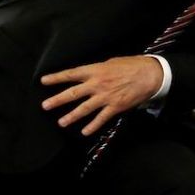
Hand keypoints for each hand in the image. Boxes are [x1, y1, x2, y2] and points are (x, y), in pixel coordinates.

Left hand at [40, 56, 163, 135]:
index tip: (43, 81)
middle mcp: (98, 84)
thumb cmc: (133, 65)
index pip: (71, 74)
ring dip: (71, 116)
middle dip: (57, 100)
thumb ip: (98, 69)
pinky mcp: (116, 106)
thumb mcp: (112, 62)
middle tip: (45, 106)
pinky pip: (101, 118)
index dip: (56, 78)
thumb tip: (89, 75)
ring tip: (61, 122)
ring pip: (84, 108)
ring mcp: (106, 97)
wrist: (151, 74)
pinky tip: (84, 132)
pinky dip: (92, 126)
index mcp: (96, 70)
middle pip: (73, 93)